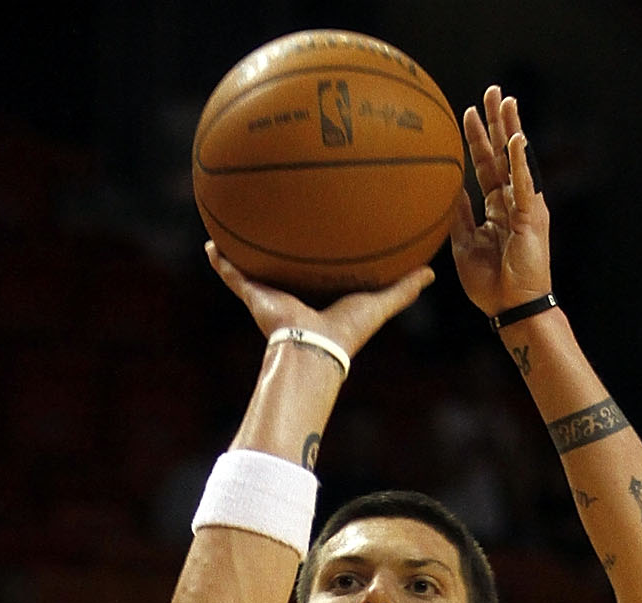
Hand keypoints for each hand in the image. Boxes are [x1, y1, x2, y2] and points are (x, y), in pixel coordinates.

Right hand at [206, 242, 433, 361]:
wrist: (314, 348)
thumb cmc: (347, 332)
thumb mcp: (380, 303)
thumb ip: (404, 289)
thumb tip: (432, 273)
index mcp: (320, 293)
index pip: (319, 267)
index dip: (318, 250)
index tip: (319, 227)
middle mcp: (294, 291)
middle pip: (285, 263)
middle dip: (279, 245)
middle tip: (277, 215)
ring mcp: (271, 293)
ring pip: (254, 266)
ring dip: (243, 248)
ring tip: (233, 222)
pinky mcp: (254, 296)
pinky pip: (233, 275)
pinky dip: (220, 261)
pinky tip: (210, 243)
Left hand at [450, 85, 552, 319]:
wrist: (511, 308)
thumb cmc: (489, 284)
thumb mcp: (464, 245)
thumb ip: (459, 216)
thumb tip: (450, 189)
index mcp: (497, 207)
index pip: (486, 166)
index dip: (478, 140)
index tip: (468, 114)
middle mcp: (513, 200)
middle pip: (503, 153)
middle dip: (497, 122)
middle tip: (492, 91)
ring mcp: (524, 205)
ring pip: (516, 160)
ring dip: (510, 129)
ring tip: (505, 100)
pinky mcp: (532, 215)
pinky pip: (524, 183)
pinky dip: (520, 161)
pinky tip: (516, 138)